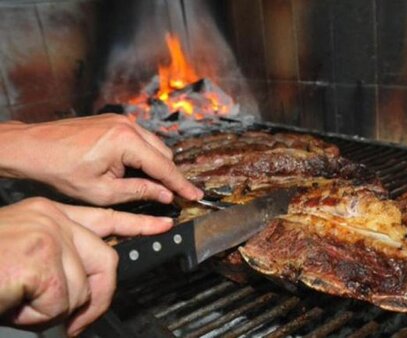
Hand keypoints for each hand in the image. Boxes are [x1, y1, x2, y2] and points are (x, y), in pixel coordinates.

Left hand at [0, 114, 201, 204]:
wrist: (31, 147)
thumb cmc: (60, 170)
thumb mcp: (102, 191)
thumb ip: (139, 191)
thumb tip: (165, 195)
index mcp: (126, 141)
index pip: (164, 167)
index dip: (181, 184)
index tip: (195, 195)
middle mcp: (128, 126)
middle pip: (164, 154)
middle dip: (168, 175)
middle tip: (169, 196)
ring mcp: (121, 120)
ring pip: (154, 146)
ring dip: (154, 165)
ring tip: (145, 185)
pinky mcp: (114, 121)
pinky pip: (140, 139)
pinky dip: (142, 155)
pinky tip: (131, 170)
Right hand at [0, 197, 173, 335]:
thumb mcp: (23, 260)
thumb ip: (59, 261)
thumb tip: (87, 284)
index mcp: (47, 214)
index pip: (104, 217)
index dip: (136, 224)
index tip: (163, 224)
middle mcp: (50, 217)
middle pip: (106, 260)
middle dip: (97, 299)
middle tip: (78, 325)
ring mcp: (47, 233)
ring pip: (81, 289)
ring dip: (51, 313)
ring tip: (18, 305)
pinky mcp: (39, 256)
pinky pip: (61, 302)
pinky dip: (37, 317)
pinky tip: (11, 303)